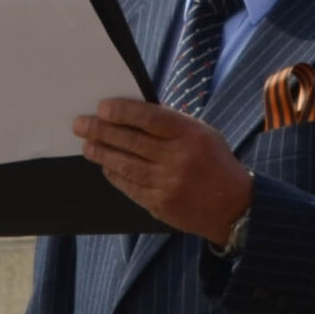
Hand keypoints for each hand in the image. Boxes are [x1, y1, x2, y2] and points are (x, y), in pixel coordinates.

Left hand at [74, 99, 252, 238]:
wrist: (233, 206)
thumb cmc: (216, 162)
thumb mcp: (203, 134)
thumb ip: (172, 125)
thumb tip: (132, 115)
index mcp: (190, 135)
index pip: (150, 118)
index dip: (123, 112)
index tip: (102, 107)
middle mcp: (177, 159)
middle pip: (131, 141)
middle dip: (102, 131)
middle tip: (81, 124)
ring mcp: (166, 184)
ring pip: (125, 165)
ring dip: (102, 153)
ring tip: (87, 145)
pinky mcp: (158, 204)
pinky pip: (129, 186)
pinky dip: (114, 175)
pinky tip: (105, 166)